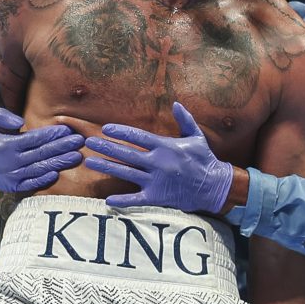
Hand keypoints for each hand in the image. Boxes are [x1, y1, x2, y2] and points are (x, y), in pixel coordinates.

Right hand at [0, 107, 82, 192]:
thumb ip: (2, 116)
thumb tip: (21, 122)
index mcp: (4, 146)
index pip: (34, 140)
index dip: (52, 135)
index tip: (68, 131)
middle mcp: (8, 163)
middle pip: (42, 155)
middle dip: (62, 148)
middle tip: (80, 142)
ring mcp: (9, 177)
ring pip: (39, 170)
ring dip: (59, 163)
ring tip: (76, 156)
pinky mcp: (9, 186)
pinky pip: (30, 184)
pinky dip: (43, 180)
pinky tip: (57, 174)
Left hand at [81, 103, 236, 214]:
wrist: (215, 186)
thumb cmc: (205, 160)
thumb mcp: (196, 137)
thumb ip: (185, 120)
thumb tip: (176, 103)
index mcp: (165, 146)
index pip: (137, 137)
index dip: (120, 132)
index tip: (105, 129)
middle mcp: (158, 162)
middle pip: (126, 153)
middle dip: (106, 147)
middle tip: (88, 143)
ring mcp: (156, 180)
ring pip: (125, 173)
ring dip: (106, 167)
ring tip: (90, 163)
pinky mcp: (158, 196)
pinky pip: (136, 199)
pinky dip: (122, 200)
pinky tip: (108, 199)